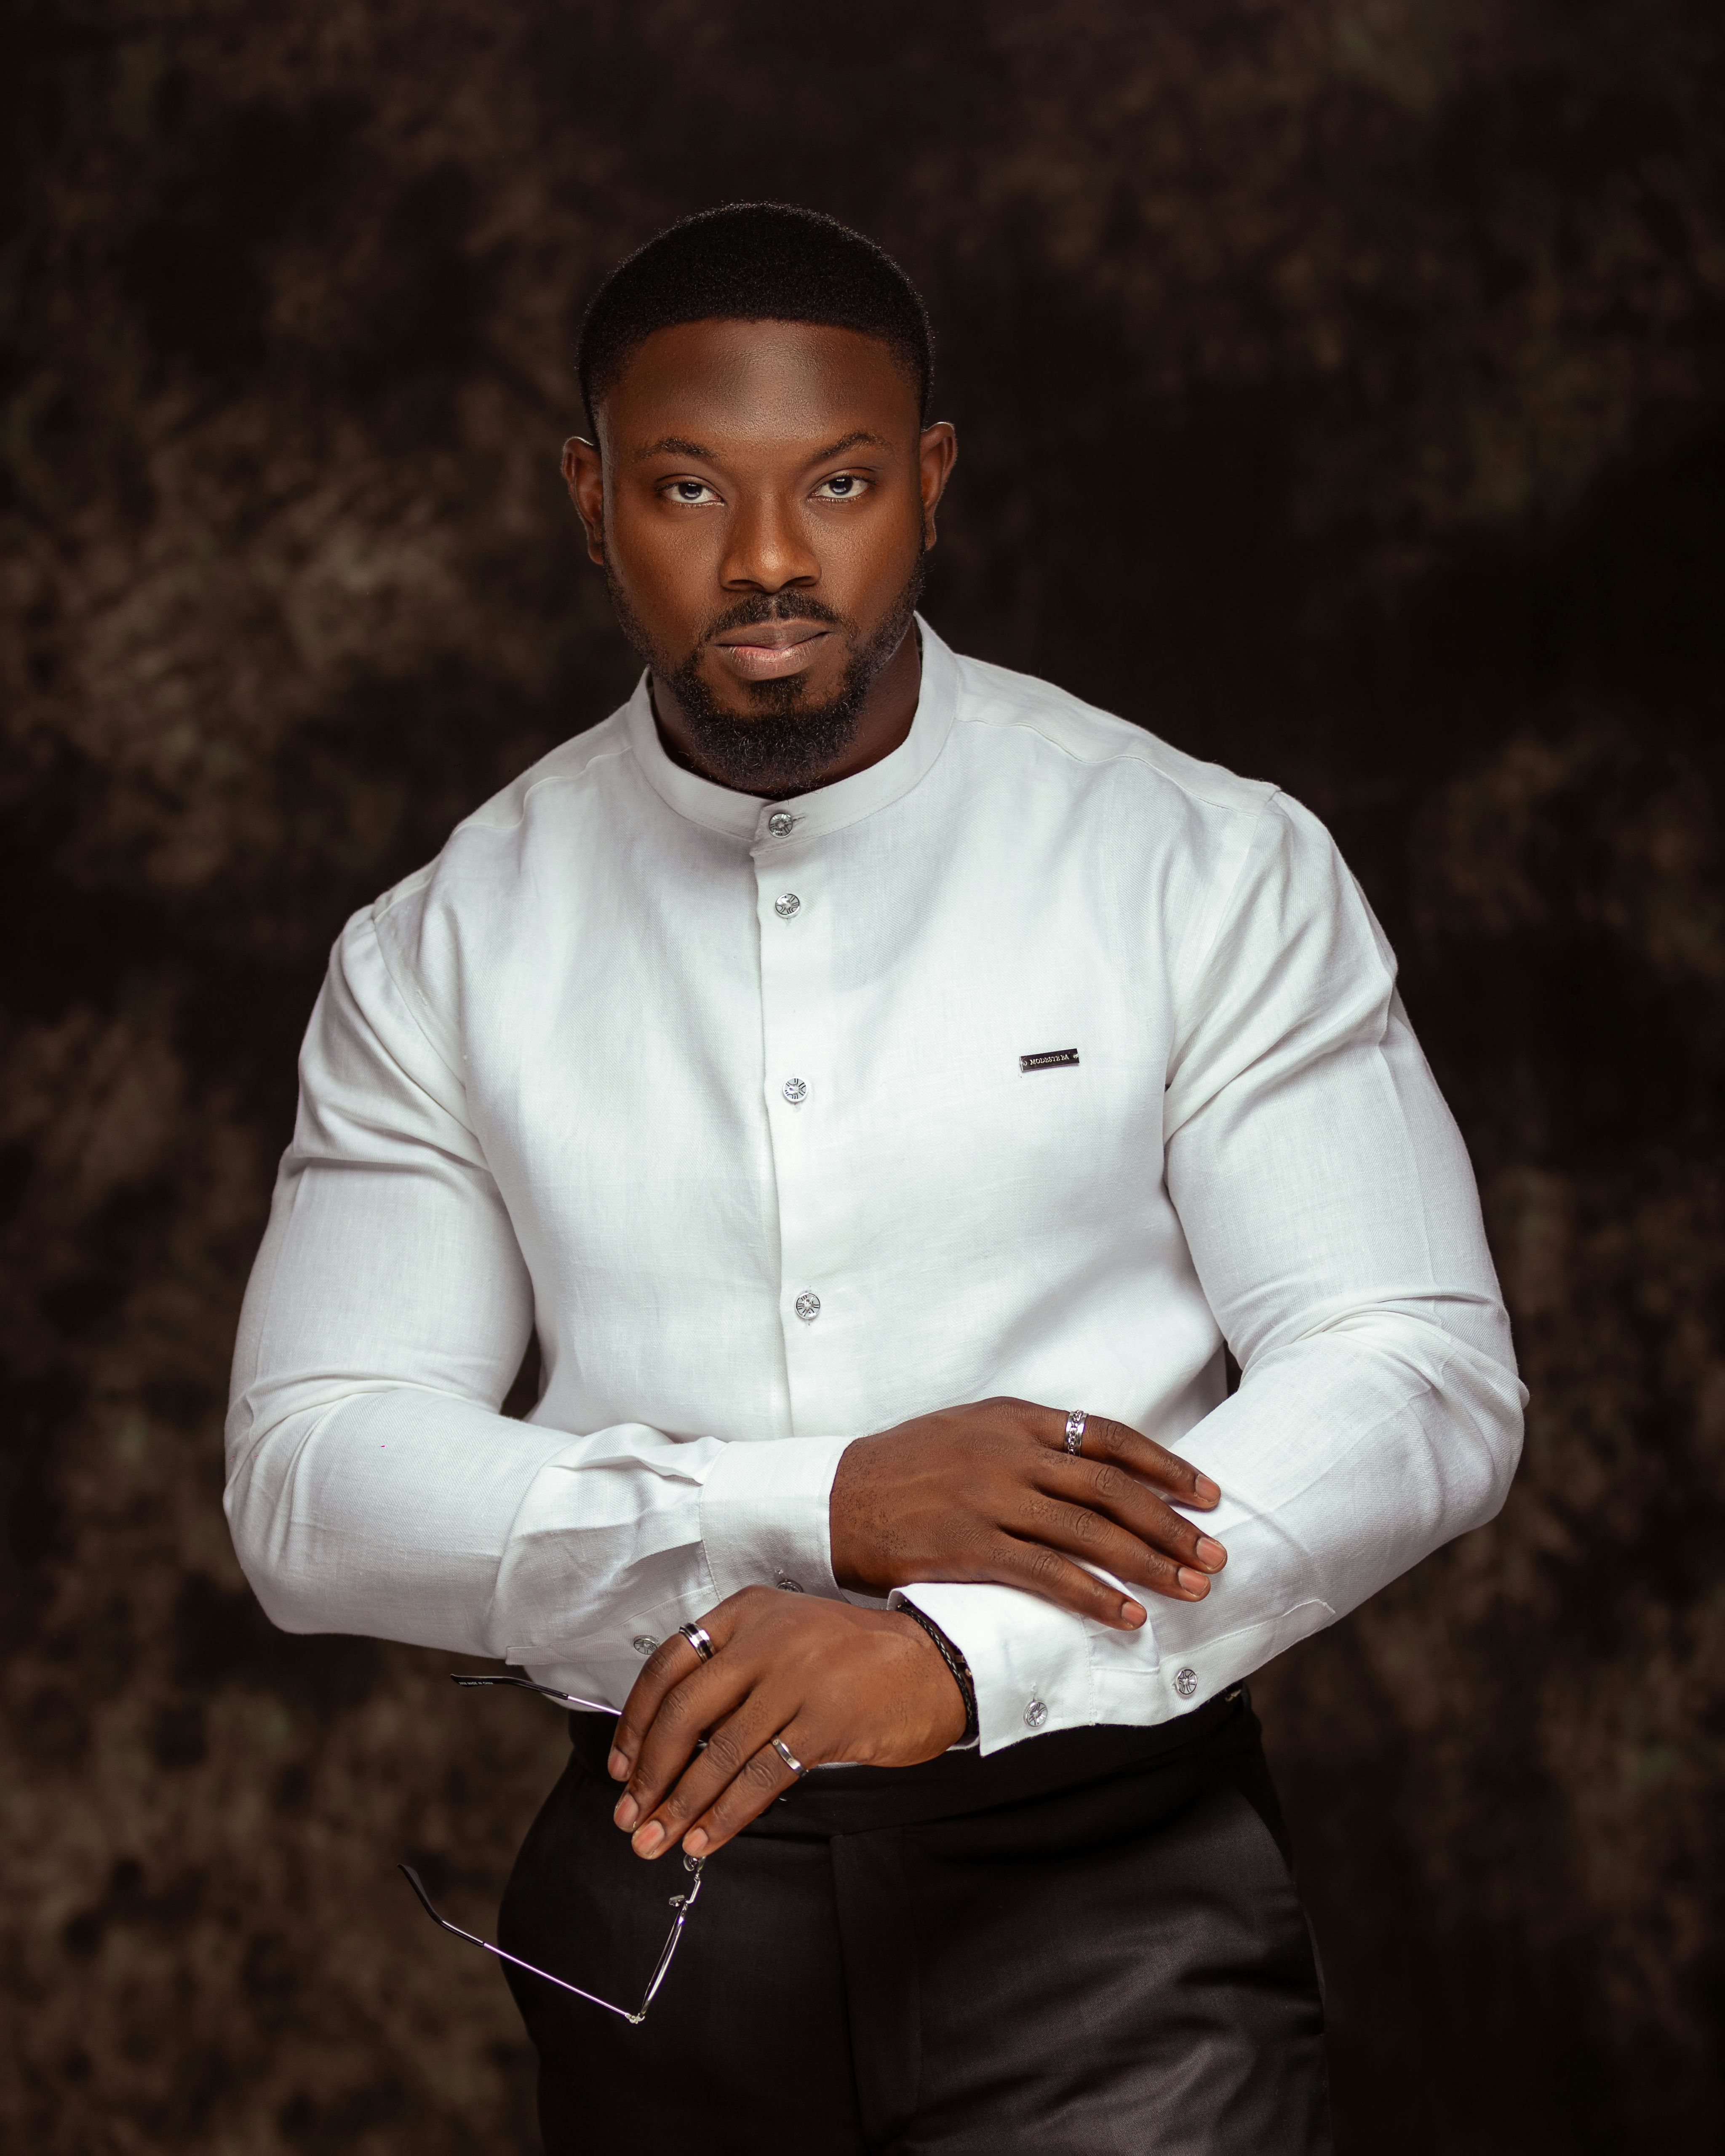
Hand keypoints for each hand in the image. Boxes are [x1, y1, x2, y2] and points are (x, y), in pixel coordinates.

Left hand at [606, 1588, 965, 1860]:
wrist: (933, 1664)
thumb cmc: (851, 1661)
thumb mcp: (785, 1641)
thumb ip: (732, 1678)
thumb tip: (665, 1751)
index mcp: (747, 1611)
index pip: (668, 1665)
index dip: (636, 1723)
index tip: (620, 1767)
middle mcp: (768, 1637)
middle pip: (685, 1711)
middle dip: (651, 1773)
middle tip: (631, 1816)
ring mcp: (799, 1677)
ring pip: (720, 1751)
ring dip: (682, 1805)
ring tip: (658, 1840)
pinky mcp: (827, 1720)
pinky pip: (762, 1776)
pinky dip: (727, 1814)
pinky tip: (707, 1837)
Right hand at [830, 1397, 1225, 1630]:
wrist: (833, 1497)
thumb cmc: (906, 1467)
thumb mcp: (971, 1430)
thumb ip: (1030, 1441)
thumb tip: (1095, 1464)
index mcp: (1015, 1418)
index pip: (1110, 1437)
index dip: (1166, 1466)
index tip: (1208, 1492)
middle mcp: (1010, 1453)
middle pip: (1112, 1489)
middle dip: (1172, 1524)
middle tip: (1215, 1553)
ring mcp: (990, 1499)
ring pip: (1089, 1533)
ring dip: (1149, 1563)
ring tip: (1190, 1588)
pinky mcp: (971, 1546)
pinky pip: (1047, 1574)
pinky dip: (1094, 1596)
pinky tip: (1127, 1616)